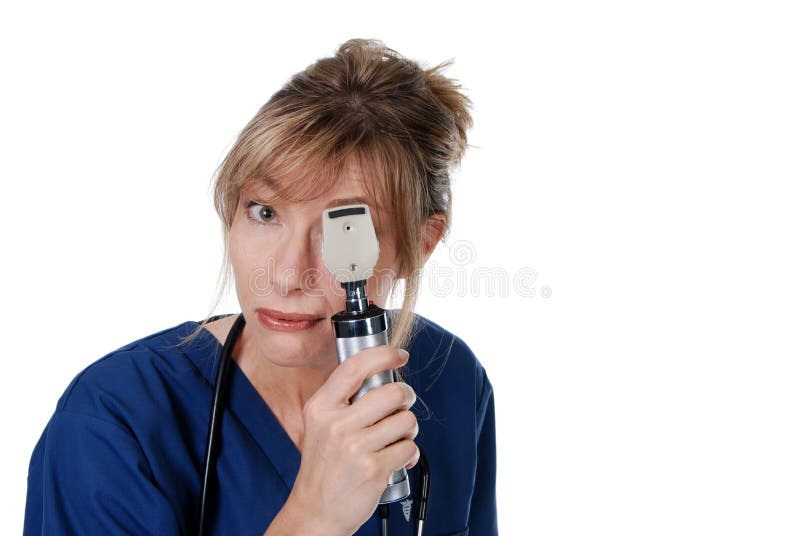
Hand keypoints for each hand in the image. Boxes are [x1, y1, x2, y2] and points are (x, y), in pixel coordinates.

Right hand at [280, 346, 418, 534]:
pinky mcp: (373, 469)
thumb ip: (342, 399)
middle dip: (406, 397)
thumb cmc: (323, 467)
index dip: (384, 355)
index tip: (400, 355)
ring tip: (395, 438)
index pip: (355, 367)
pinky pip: (409, 448)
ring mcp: (354, 447)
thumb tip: (381, 374)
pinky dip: (409, 453)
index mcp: (320, 407)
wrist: (315, 511)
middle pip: (392, 392)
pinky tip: (396, 458)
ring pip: (406, 420)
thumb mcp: (319, 424)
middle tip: (403, 405)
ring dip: (408, 429)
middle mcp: (336, 424)